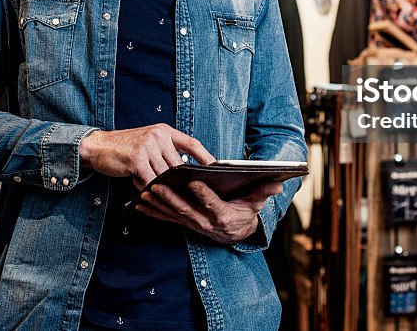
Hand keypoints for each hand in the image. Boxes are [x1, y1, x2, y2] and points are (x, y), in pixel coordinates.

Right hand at [79, 123, 214, 187]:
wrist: (98, 146)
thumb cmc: (125, 148)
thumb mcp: (148, 142)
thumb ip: (164, 152)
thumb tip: (183, 171)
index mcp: (164, 131)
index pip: (192, 143)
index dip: (206, 157)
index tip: (216, 169)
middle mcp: (158, 136)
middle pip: (179, 164)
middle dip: (183, 180)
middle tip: (191, 193)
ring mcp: (147, 146)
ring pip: (165, 175)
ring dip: (165, 188)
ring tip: (170, 197)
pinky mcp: (136, 159)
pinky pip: (150, 181)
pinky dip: (150, 189)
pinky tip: (149, 194)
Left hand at [135, 179, 283, 244]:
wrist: (236, 233)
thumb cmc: (245, 212)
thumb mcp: (257, 202)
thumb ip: (264, 191)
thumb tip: (278, 183)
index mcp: (224, 215)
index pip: (213, 203)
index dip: (203, 194)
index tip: (193, 181)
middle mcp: (206, 223)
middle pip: (186, 209)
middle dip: (171, 197)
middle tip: (157, 184)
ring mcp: (192, 225)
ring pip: (172, 215)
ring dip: (157, 204)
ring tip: (144, 191)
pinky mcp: (183, 224)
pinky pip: (165, 219)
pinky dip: (152, 212)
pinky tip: (138, 203)